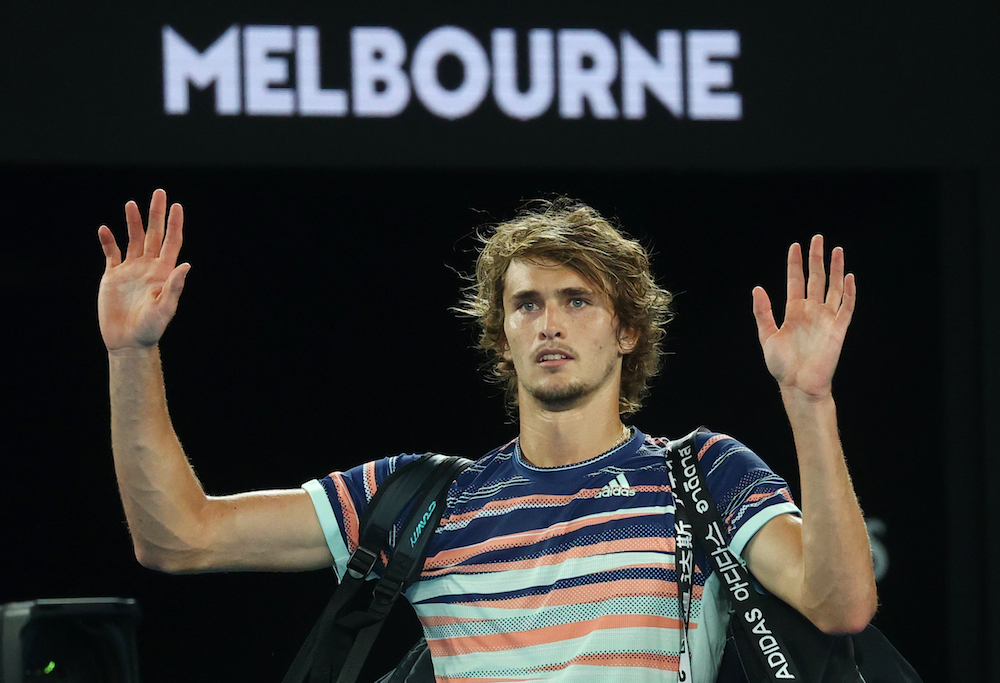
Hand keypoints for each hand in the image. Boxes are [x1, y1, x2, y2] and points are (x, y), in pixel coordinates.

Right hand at [98, 189, 189, 350]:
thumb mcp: (165, 308)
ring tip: (131, 204)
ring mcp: (131, 270)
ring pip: (133, 240)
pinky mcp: (113, 277)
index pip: (171, 242)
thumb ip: (174, 286)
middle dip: (156, 214)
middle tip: (159, 193)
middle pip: (154, 235)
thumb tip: (186, 265)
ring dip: (132, 222)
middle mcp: (148, 267)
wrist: (127, 341)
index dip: (174, 224)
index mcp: (163, 272)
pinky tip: (105, 229)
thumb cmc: (151, 328)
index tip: (177, 205)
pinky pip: (111, 254)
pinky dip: (108, 241)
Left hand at [751, 235, 855, 399]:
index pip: (796, 281)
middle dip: (817, 258)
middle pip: (816, 278)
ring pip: (833, 287)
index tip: (795, 246)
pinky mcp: (838, 329)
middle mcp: (811, 311)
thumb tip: (757, 288)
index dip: (795, 263)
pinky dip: (849, 292)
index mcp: (793, 311)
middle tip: (818, 238)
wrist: (799, 385)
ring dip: (835, 269)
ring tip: (836, 250)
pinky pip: (847, 307)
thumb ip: (762, 312)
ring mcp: (826, 318)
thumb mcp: (767, 336)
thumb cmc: (781, 365)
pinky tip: (849, 277)